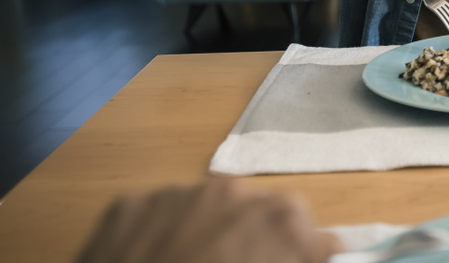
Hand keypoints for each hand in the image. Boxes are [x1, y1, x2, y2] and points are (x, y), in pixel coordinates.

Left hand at [75, 178, 342, 262]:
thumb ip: (301, 258)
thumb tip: (315, 253)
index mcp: (282, 220)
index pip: (318, 239)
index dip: (302, 260)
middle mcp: (234, 191)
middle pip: (263, 216)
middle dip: (255, 245)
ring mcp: (178, 193)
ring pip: (210, 211)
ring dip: (209, 237)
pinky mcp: (130, 203)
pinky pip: (162, 215)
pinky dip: (162, 238)